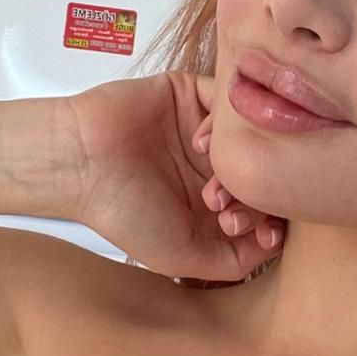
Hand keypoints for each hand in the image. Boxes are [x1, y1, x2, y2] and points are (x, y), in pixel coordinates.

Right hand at [63, 70, 286, 281]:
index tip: (249, 232)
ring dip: (240, 161)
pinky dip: (225, 122)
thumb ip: (232, 260)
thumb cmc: (122, 213)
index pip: (268, 204)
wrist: (81, 163)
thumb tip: (275, 245)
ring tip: (210, 185)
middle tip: (222, 210)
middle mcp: (215, 165)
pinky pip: (232, 99)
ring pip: (252, 137)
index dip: (268, 219)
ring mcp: (208, 129)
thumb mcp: (181, 257)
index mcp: (214, 202)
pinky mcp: (195, 94)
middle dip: (253, 195)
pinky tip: (199, 143)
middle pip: (264, 170)